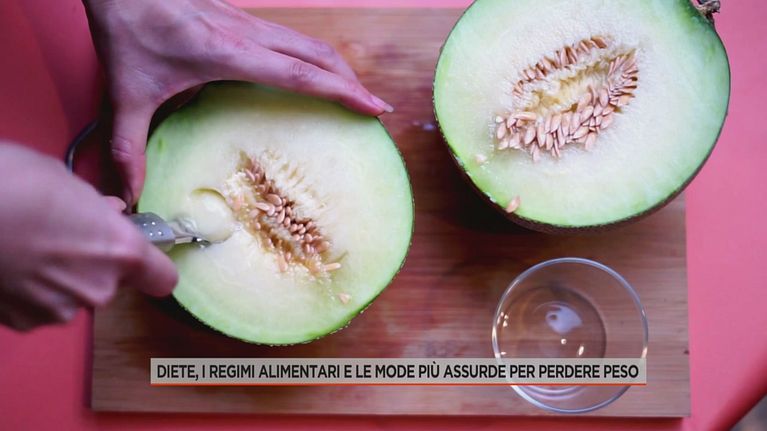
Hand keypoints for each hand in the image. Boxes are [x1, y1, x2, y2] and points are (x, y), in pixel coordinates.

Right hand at [0, 143, 176, 330]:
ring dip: (58, 278)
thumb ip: (96, 208)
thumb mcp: (66, 182)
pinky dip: (29, 290)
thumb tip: (108, 213)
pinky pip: (39, 306)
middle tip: (63, 235)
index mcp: (121, 251)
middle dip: (93, 264)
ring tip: (27, 246)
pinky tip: (9, 262)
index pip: (162, 278)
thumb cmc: (13, 183)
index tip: (142, 258)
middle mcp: (98, 288)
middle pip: (111, 283)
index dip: (152, 267)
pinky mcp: (23, 322)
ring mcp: (59, 309)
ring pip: (73, 295)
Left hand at [84, 0, 392, 204]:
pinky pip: (291, 38)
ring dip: (337, 67)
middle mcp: (248, 34)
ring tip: (354, 94)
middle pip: (318, 55)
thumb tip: (127, 198)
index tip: (373, 107)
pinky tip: (312, 73)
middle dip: (352, 81)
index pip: (301, 75)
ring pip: (308, 42)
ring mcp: (247, 22)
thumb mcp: (125, 93)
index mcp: (229, 54)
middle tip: (376, 108)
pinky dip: (314, 57)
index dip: (342, 92)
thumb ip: (126, 148)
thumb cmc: (126, 26)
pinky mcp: (241, 18)